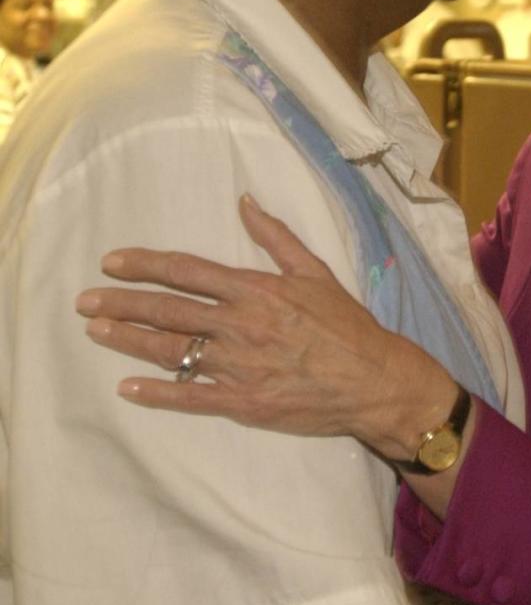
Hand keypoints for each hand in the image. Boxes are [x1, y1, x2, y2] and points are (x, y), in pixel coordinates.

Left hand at [75, 194, 458, 461]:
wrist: (372, 380)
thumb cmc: (346, 324)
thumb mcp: (315, 271)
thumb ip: (276, 237)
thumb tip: (245, 202)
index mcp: (255, 290)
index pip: (187, 271)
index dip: (144, 265)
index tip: (112, 262)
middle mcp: (240, 326)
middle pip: (167, 311)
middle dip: (121, 304)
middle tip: (84, 302)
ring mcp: (238, 367)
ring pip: (172, 352)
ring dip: (129, 341)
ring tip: (97, 332)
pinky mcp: (242, 403)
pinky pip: (191, 397)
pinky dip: (157, 393)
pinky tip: (128, 387)